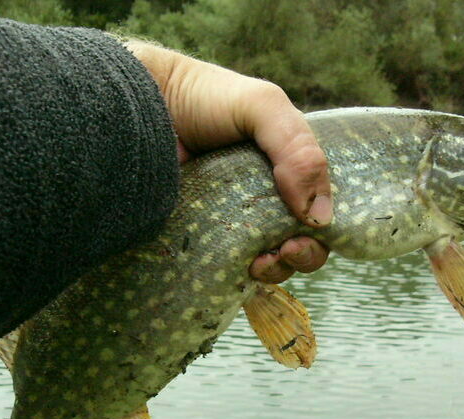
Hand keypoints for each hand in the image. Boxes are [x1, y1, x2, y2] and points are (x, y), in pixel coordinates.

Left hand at [124, 40, 330, 283]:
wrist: (140, 105)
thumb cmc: (203, 99)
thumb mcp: (263, 107)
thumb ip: (299, 151)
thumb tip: (320, 217)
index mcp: (290, 170)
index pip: (322, 210)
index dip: (323, 230)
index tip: (305, 234)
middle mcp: (266, 199)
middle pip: (301, 242)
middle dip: (303, 256)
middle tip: (285, 251)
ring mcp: (234, 221)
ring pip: (269, 261)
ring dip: (275, 270)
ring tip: (258, 263)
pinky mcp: (204, 238)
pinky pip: (228, 267)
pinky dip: (239, 275)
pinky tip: (237, 269)